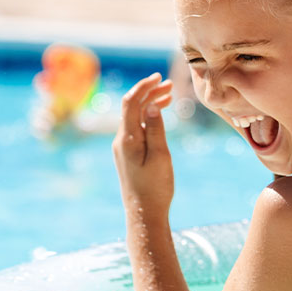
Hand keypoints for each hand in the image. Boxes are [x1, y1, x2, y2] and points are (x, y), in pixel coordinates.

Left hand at [113, 73, 174, 217]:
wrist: (144, 213)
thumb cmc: (155, 187)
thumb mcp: (160, 156)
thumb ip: (155, 129)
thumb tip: (151, 105)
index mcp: (127, 139)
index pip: (131, 103)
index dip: (143, 87)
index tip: (158, 77)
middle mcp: (121, 140)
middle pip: (132, 107)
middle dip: (149, 93)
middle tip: (169, 85)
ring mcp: (124, 146)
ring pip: (135, 116)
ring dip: (150, 103)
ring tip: (169, 95)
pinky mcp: (129, 152)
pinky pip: (136, 127)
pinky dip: (148, 116)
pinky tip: (160, 113)